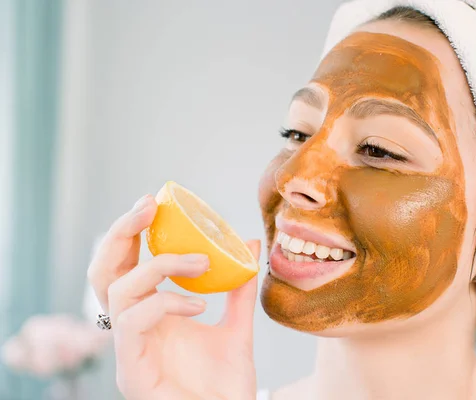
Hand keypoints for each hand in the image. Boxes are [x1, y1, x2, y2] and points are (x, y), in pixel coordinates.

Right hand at [88, 195, 258, 399]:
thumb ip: (239, 289)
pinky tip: (198, 305)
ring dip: (159, 266)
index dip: (130, 233)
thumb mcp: (237, 327)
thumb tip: (248, 243)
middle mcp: (133, 329)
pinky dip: (165, 303)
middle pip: (103, 273)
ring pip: (117, 292)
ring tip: (200, 262)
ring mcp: (129, 350)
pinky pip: (133, 323)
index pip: (124, 267)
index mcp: (150, 315)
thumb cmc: (226, 384)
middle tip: (149, 208)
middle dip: (121, 234)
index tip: (153, 203)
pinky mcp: (131, 371)